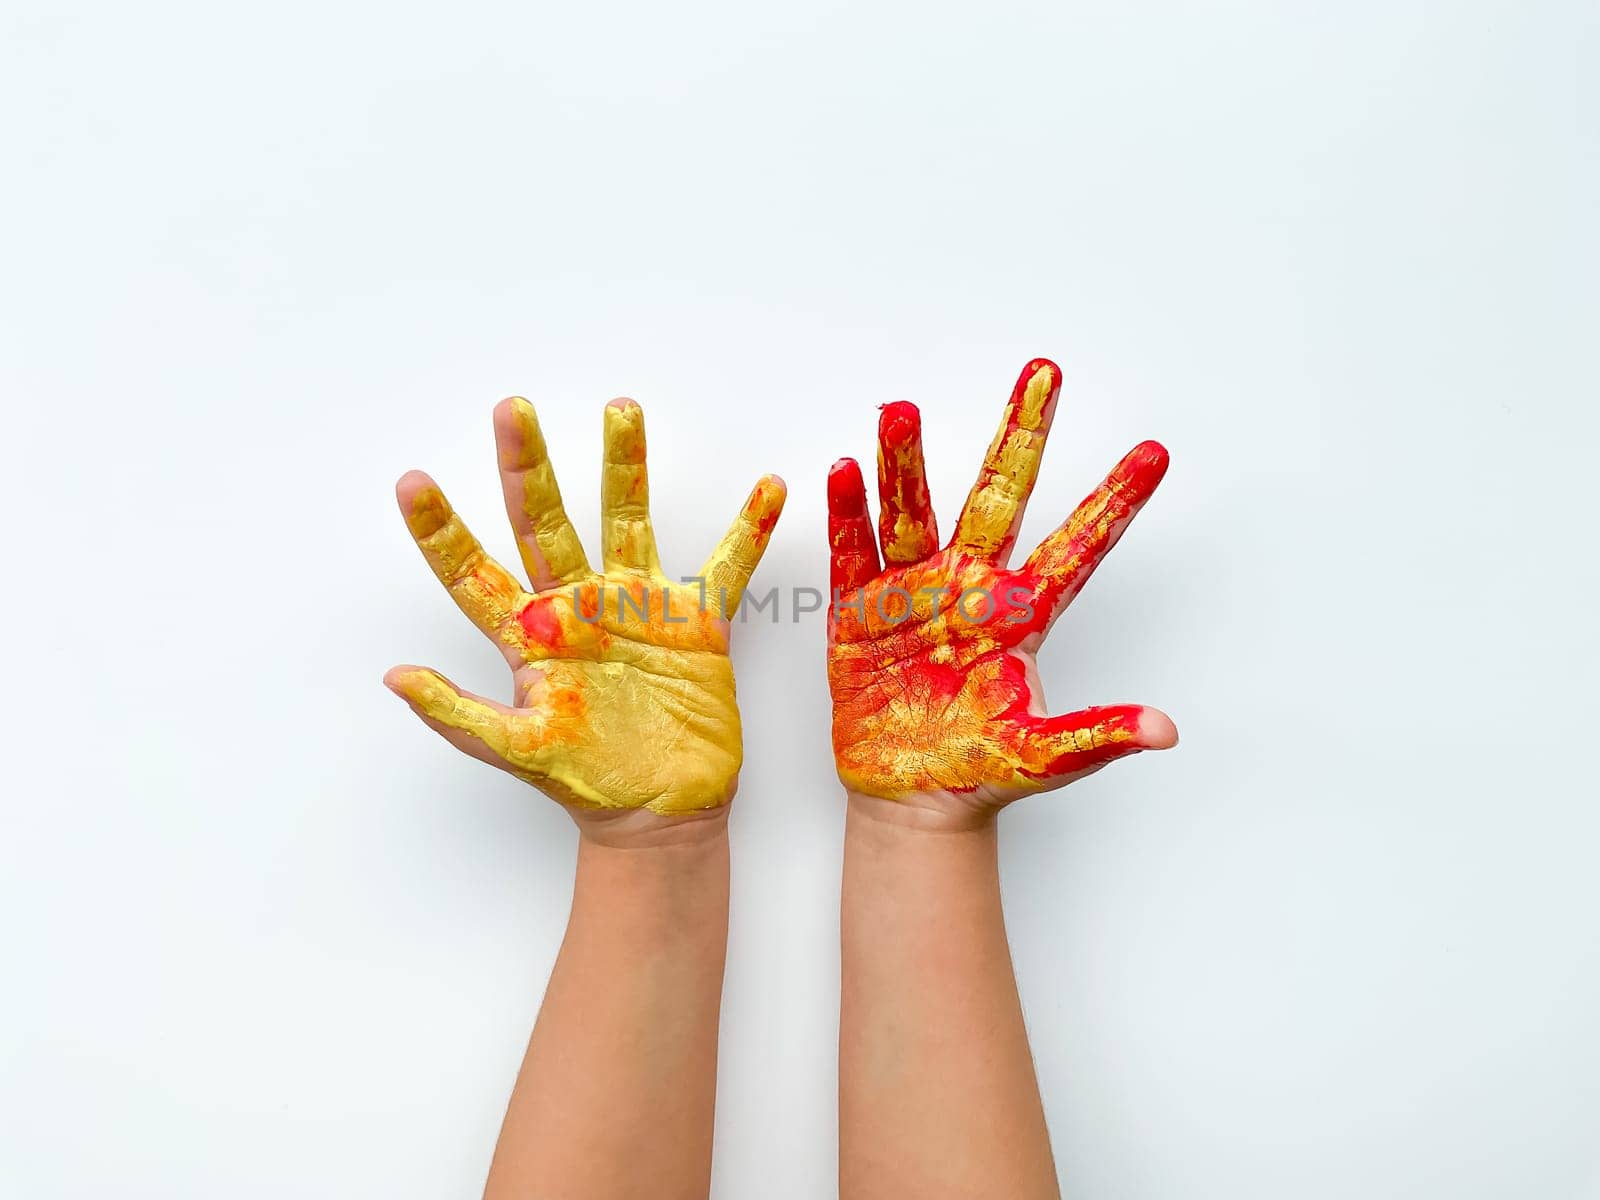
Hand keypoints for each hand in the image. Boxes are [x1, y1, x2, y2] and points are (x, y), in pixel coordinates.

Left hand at [386, 396, 784, 825]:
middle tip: (511, 410)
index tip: (411, 483)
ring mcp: (637, 607)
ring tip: (620, 409)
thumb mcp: (519, 752)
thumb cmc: (588, 784)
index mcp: (530, 636)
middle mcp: (578, 607)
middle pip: (546, 522)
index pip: (474, 573)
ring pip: (628, 519)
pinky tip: (769, 489)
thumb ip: (460, 715)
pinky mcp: (696, 622)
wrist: (660, 813)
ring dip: (626, 465)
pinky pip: (726, 565)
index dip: (441, 531)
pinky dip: (749, 529)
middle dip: (528, 467)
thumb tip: (395, 677)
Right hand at [826, 358, 1174, 823]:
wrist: (910, 795)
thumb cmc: (979, 770)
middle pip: (998, 496)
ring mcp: (913, 593)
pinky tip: (845, 471)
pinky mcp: (859, 613)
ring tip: (900, 410)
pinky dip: (848, 515)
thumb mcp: (1044, 756)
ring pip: (912, 512)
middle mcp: (969, 587)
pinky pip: (852, 554)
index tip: (1154, 453)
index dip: (1114, 501)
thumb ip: (1097, 735)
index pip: (1078, 546)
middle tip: (1042, 373)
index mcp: (1020, 614)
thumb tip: (1164, 731)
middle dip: (1019, 434)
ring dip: (905, 462)